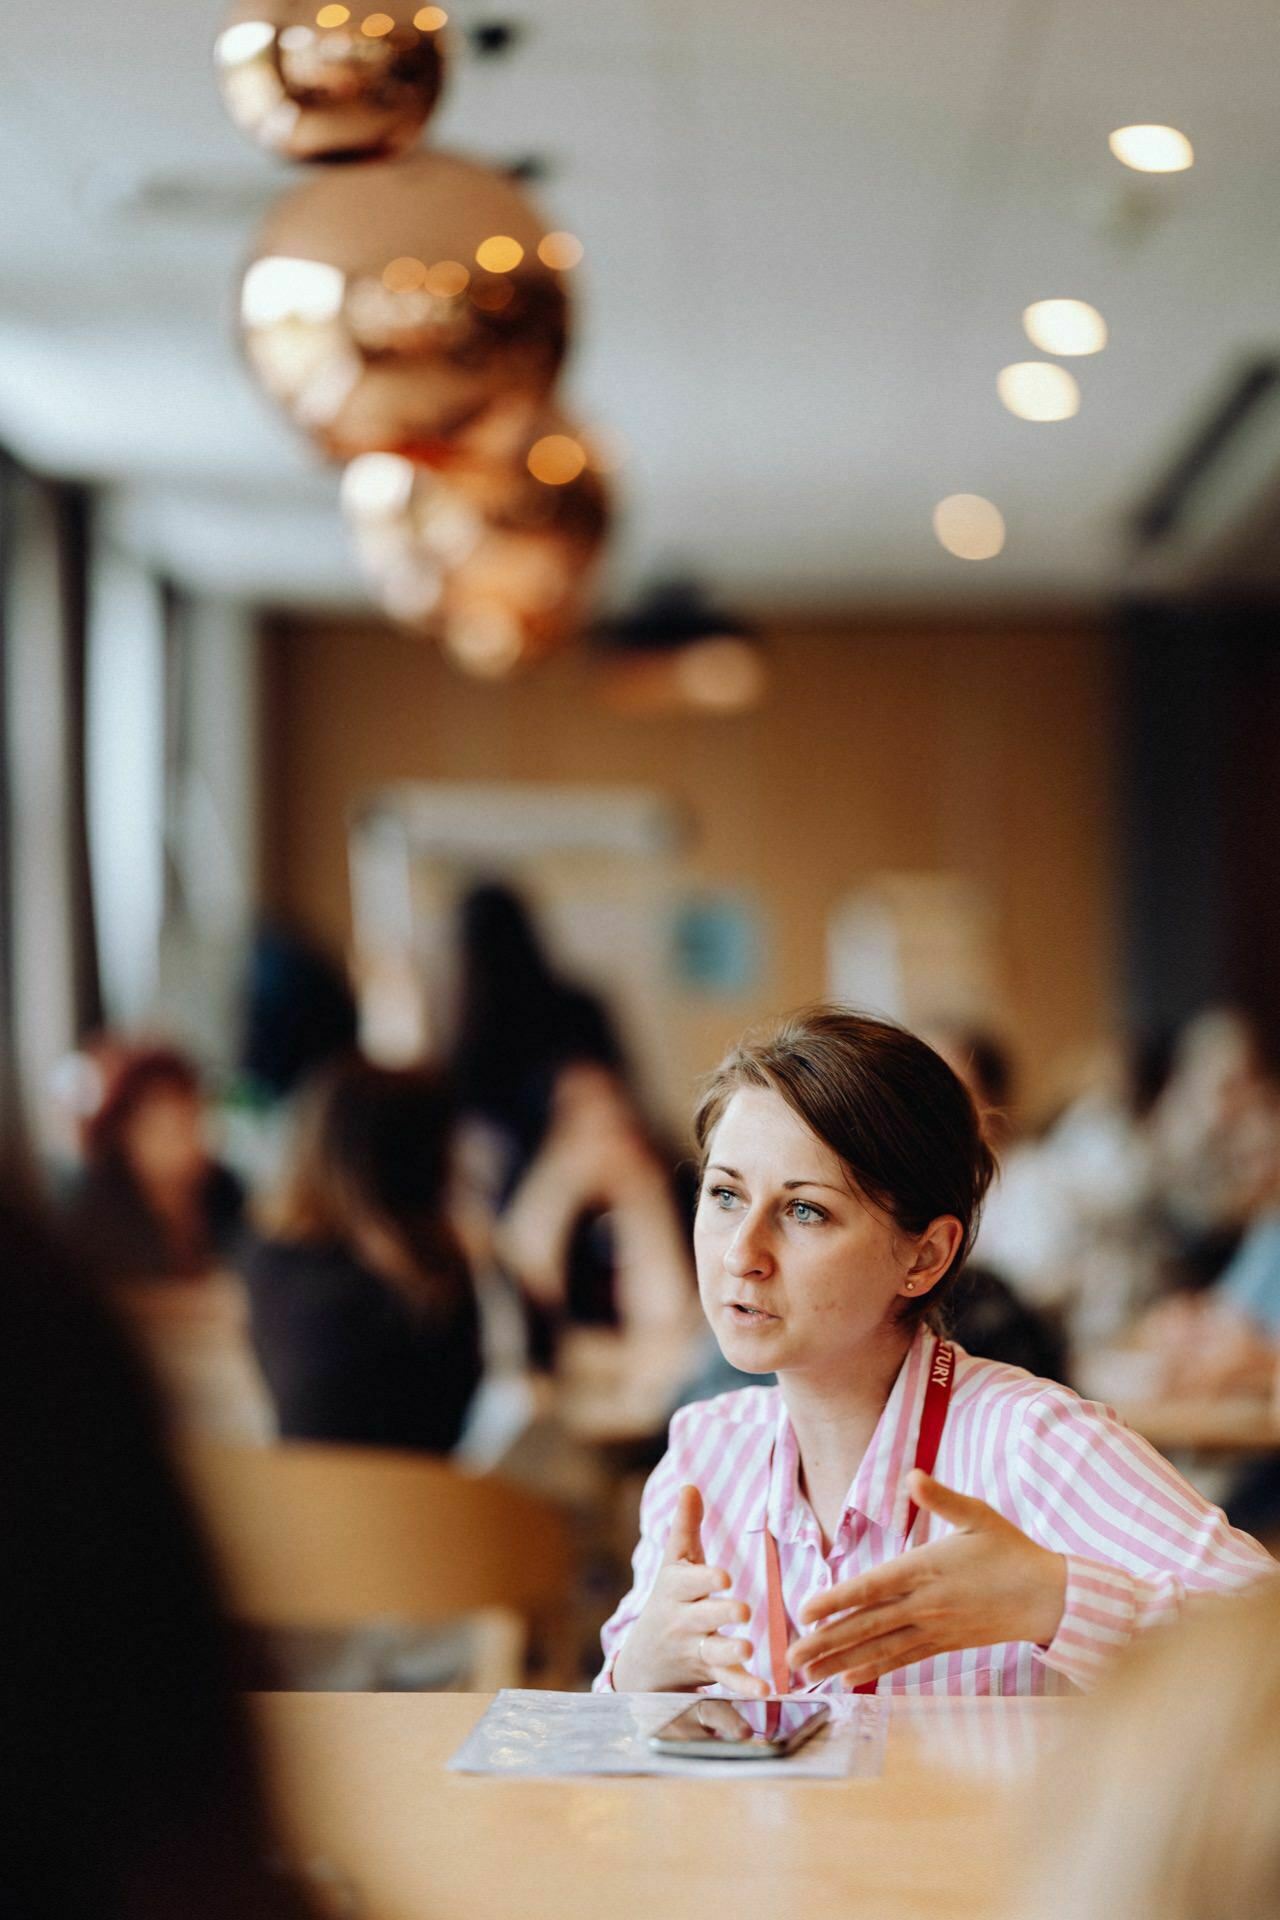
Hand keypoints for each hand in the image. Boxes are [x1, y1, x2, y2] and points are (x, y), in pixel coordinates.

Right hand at [611, 1485, 766, 1695]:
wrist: (645, 1661)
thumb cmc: (669, 1599)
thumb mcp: (673, 1564)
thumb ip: (685, 1527)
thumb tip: (689, 1485)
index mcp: (675, 1589)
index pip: (687, 1582)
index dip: (704, 1579)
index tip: (723, 1577)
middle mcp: (683, 1620)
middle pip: (701, 1617)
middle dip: (720, 1614)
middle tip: (743, 1612)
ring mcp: (695, 1650)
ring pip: (713, 1652)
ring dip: (730, 1652)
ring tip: (747, 1649)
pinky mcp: (710, 1674)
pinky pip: (727, 1682)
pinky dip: (745, 1687)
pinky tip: (765, 1689)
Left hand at [787, 1470, 1066, 1688]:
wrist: (1047, 1598)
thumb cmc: (1010, 1551)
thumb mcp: (978, 1515)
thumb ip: (941, 1498)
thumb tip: (913, 1477)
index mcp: (925, 1568)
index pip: (870, 1587)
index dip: (835, 1601)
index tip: (804, 1612)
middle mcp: (924, 1604)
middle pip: (866, 1624)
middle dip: (825, 1641)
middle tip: (790, 1658)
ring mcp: (933, 1629)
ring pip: (878, 1647)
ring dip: (840, 1660)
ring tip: (808, 1674)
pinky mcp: (944, 1644)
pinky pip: (902, 1659)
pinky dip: (874, 1669)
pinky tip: (849, 1678)